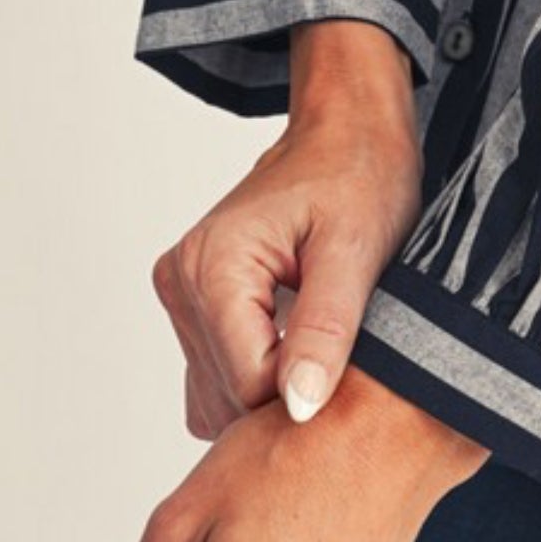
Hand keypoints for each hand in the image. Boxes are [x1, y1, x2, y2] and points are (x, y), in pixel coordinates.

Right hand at [151, 20, 422, 439]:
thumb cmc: (358, 177)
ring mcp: (182, 294)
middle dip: (292, 388)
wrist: (346, 135)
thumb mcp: (356, 251)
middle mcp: (182, 280)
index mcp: (213, 267)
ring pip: (222, 393)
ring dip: (276, 384)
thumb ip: (326, 330)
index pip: (248, 385)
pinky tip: (301, 343)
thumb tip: (299, 406)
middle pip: (230, 394)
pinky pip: (218, 375)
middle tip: (349, 349)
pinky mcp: (195, 303)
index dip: (309, 390)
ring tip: (326, 339)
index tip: (355, 363)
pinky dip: (261, 374)